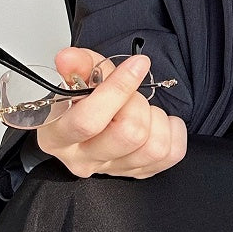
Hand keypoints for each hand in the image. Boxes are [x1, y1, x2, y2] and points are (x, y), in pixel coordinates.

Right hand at [34, 46, 187, 178]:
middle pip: (129, 134)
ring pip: (154, 147)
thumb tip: (69, 58)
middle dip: (138, 104)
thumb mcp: (79, 77)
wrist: (92, 121)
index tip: (137, 64)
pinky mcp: (139, 173)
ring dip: (156, 118)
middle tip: (132, 95)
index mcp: (58, 137)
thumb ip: (78, 64)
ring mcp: (112, 169)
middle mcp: (83, 159)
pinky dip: (174, 131)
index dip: (118, 90)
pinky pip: (172, 153)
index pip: (89, 121)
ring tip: (143, 110)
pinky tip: (159, 122)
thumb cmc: (84, 101)